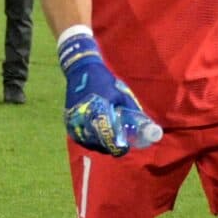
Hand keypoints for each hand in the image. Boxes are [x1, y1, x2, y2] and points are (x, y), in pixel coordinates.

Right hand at [57, 30, 163, 156]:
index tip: (126, 147)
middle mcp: (84, 120)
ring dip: (100, 144)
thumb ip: (133, 112)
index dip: (118, 146)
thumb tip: (148, 128)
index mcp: (99, 113)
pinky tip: (98, 135)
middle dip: (111, 146)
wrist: (81, 70)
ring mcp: (74, 121)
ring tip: (110, 139)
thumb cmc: (104, 81)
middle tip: (120, 143)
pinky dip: (90, 139)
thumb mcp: (122, 95)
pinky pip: (80, 136)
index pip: (109, 138)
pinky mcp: (69, 120)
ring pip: (88, 142)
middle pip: (99, 144)